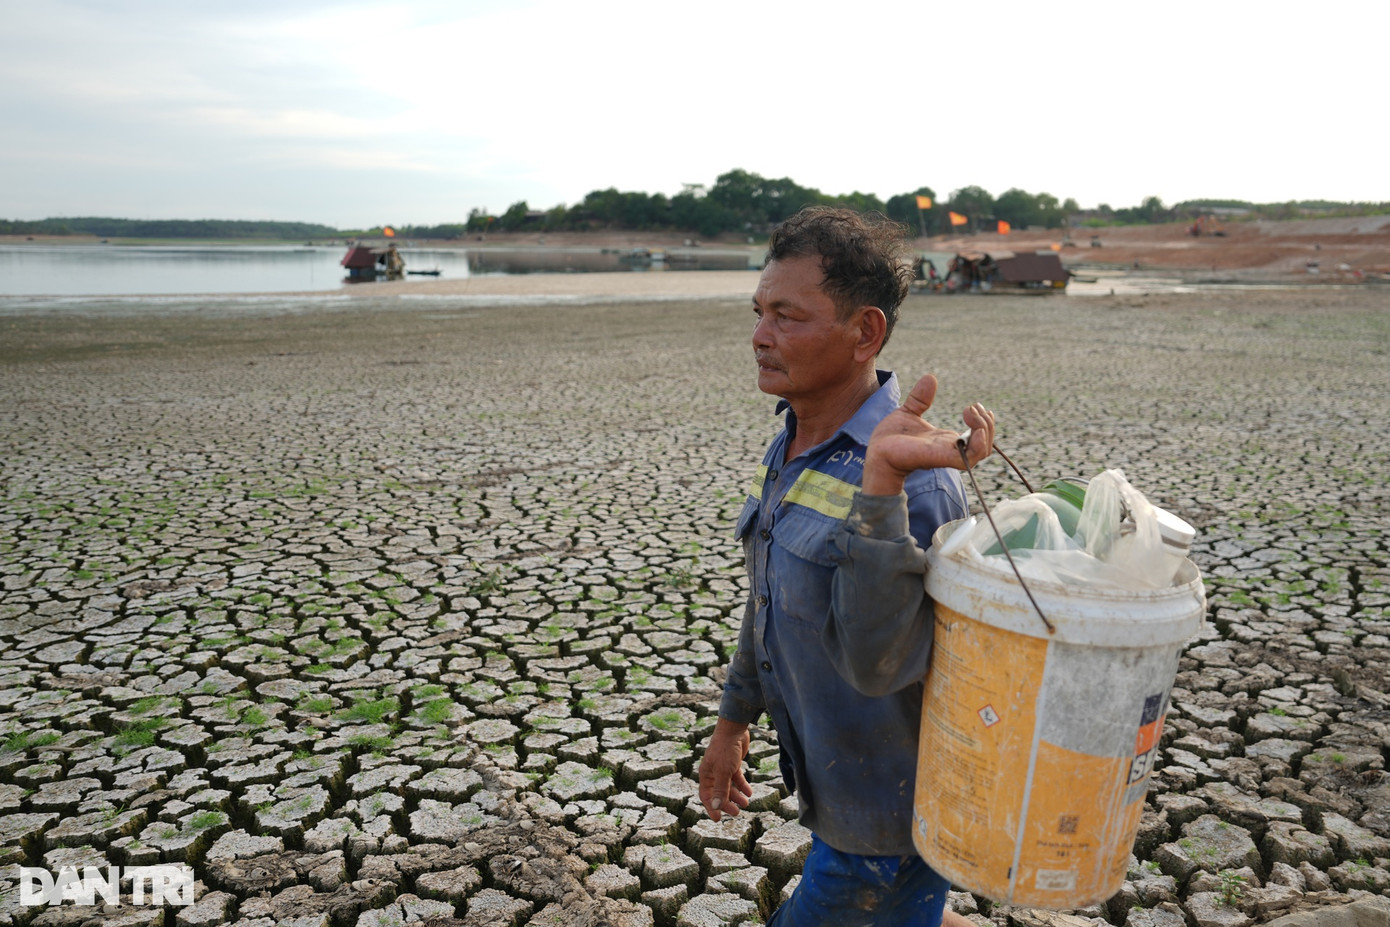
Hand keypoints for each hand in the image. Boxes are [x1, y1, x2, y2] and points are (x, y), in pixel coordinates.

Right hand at [698, 718, 752, 821]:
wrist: (734, 730)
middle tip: (737, 813)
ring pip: (729, 787)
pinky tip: (749, 792)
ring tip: (746, 804)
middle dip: (727, 804)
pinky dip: (743, 786)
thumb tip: (716, 806)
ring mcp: (723, 768)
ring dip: (737, 796)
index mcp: (706, 775)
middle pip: (719, 793)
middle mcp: (713, 773)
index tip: (717, 820)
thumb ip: (720, 789)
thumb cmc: (725, 749)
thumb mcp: (723, 772)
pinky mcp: (733, 764)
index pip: (706, 796)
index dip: (711, 808)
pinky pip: (737, 779)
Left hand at [862, 373, 994, 495]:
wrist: (876, 451)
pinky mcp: (941, 457)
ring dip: (984, 429)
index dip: (984, 422)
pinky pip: (970, 456)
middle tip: (973, 406)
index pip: (977, 438)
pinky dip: (978, 441)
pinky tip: (972, 425)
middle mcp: (950, 449)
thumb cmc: (890, 438)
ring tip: (971, 411)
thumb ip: (921, 398)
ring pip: (982, 450)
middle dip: (987, 423)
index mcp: (945, 440)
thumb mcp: (908, 412)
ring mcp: (947, 455)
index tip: (975, 405)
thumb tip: (930, 377)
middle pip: (985, 444)